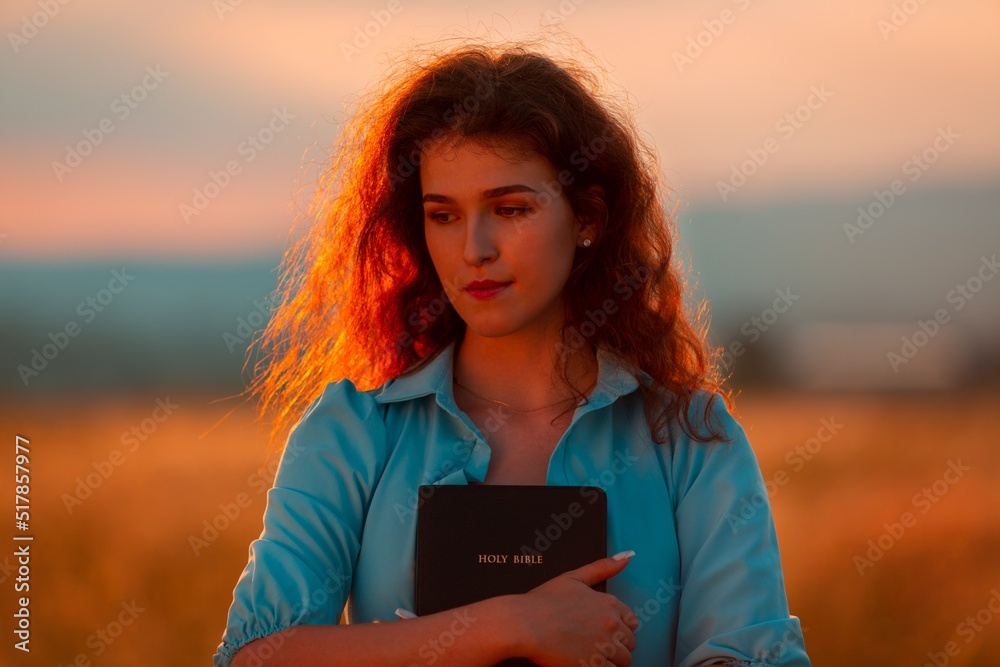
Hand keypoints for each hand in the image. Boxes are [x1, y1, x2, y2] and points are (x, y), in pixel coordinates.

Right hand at [512, 553, 639, 666]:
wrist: (523, 623)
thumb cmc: (543, 602)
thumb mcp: (573, 577)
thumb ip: (602, 567)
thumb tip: (626, 556)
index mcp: (609, 603)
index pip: (632, 622)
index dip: (619, 627)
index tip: (603, 630)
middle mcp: (611, 625)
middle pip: (629, 644)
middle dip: (616, 645)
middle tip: (593, 644)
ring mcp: (604, 646)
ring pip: (623, 660)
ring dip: (610, 659)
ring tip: (589, 654)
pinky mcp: (593, 665)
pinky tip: (585, 662)